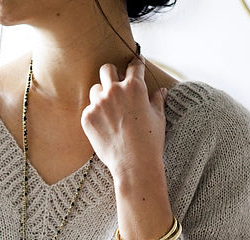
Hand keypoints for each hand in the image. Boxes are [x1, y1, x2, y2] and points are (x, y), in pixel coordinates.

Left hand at [81, 56, 166, 182]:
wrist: (134, 164)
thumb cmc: (150, 142)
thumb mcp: (158, 118)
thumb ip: (157, 100)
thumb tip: (161, 91)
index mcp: (134, 86)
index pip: (134, 65)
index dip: (136, 66)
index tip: (135, 68)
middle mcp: (114, 90)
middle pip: (107, 69)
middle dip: (112, 74)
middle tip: (116, 85)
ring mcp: (98, 104)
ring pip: (95, 89)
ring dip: (102, 96)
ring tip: (110, 111)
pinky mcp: (87, 118)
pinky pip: (89, 109)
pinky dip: (95, 115)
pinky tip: (104, 127)